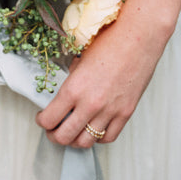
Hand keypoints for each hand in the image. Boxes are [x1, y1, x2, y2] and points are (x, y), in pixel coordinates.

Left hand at [35, 5, 173, 148]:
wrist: (138, 37)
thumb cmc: (109, 40)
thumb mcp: (81, 58)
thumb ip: (73, 79)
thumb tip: (68, 93)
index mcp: (74, 87)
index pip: (50, 118)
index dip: (42, 121)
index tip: (42, 117)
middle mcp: (90, 104)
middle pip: (64, 137)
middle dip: (54, 136)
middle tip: (52, 130)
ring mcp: (109, 111)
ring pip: (85, 142)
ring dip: (74, 140)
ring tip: (72, 133)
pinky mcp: (126, 113)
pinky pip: (108, 137)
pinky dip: (97, 137)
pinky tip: (93, 129)